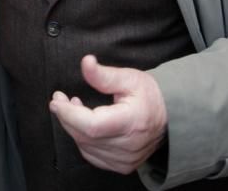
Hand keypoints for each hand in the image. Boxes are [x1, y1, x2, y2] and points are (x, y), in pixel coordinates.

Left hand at [49, 55, 166, 173]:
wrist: (170, 118)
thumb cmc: (149, 96)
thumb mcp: (129, 78)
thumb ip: (104, 74)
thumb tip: (86, 62)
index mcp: (132, 123)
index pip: (92, 126)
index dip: (69, 114)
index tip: (57, 100)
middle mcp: (128, 145)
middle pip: (85, 136)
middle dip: (66, 116)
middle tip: (60, 99)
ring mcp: (125, 159)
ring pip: (85, 146)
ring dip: (73, 126)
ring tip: (74, 107)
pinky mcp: (122, 165)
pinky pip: (92, 154)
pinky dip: (82, 139)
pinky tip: (83, 124)